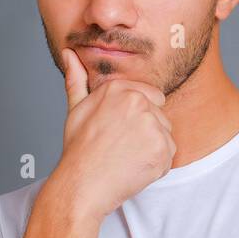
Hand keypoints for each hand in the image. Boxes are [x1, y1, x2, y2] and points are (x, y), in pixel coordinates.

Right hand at [52, 48, 176, 219]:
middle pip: (160, 114)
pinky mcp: (163, 149)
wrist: (83, 185)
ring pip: (165, 133)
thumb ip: (77, 78)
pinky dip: (157, 163)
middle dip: (146, 129)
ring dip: (152, 146)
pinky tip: (135, 167)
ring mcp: (153, 126)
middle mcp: (138, 102)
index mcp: (118, 89)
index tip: (121, 130)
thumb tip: (68, 52)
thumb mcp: (75, 108)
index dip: (138, 116)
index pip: (152, 95)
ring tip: (126, 156)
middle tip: (122, 145)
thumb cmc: (78, 149)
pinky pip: (169, 154)